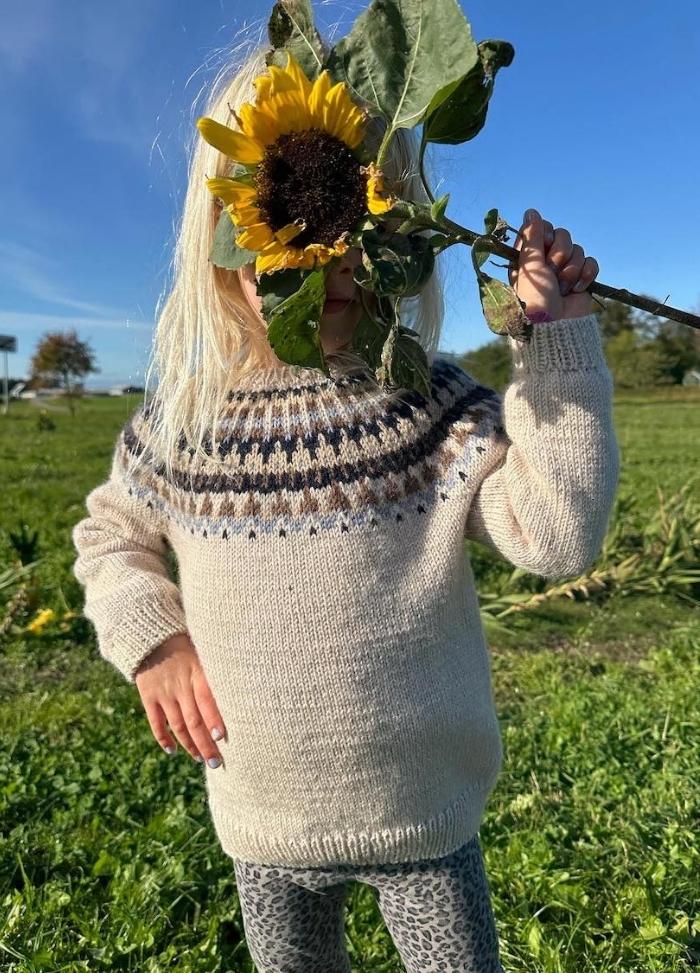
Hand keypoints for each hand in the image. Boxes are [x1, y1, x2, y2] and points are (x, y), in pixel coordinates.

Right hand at [134, 632, 226, 767]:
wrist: (152, 637)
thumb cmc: (187, 646)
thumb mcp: (205, 654)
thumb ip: (217, 674)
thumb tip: (241, 694)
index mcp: (198, 673)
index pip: (208, 700)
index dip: (214, 719)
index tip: (222, 737)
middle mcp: (181, 685)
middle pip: (195, 720)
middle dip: (206, 744)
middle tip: (216, 763)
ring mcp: (163, 692)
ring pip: (178, 725)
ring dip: (189, 745)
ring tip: (200, 759)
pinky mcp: (148, 697)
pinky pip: (156, 722)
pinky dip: (163, 738)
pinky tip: (173, 751)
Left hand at [508, 208, 599, 320]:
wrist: (557, 325)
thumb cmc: (536, 296)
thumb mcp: (530, 264)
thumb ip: (532, 236)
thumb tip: (531, 211)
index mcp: (530, 256)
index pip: (543, 228)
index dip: (546, 236)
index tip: (543, 250)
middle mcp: (547, 261)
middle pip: (563, 236)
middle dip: (560, 256)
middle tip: (552, 273)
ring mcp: (566, 270)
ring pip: (578, 249)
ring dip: (571, 270)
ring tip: (562, 288)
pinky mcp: (582, 279)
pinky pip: (591, 263)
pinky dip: (586, 275)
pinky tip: (576, 290)